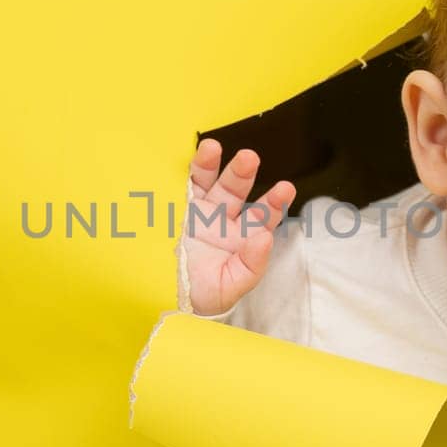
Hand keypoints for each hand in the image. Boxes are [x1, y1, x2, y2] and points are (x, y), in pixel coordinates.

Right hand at [180, 138, 295, 316]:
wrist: (161, 299)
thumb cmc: (199, 298)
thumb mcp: (228, 289)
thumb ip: (250, 267)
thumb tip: (265, 239)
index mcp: (240, 241)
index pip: (262, 219)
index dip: (274, 204)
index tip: (285, 189)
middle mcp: (221, 222)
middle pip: (236, 192)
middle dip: (243, 174)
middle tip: (249, 158)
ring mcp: (198, 213)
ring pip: (210, 183)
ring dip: (213, 165)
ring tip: (213, 147)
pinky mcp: (175, 209)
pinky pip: (184, 185)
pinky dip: (192, 170)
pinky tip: (198, 155)